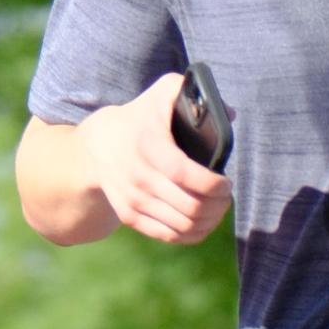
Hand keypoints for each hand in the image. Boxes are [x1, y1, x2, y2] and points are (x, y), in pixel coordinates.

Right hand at [90, 72, 233, 245]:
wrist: (98, 145)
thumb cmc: (141, 117)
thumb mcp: (161, 93)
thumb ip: (193, 92)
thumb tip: (229, 115)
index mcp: (149, 145)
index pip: (185, 174)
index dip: (213, 185)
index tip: (225, 182)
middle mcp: (139, 177)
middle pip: (190, 206)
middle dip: (218, 204)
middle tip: (225, 195)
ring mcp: (134, 200)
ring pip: (183, 226)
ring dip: (209, 221)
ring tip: (217, 207)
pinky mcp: (131, 217)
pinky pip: (170, 236)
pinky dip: (193, 234)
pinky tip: (203, 222)